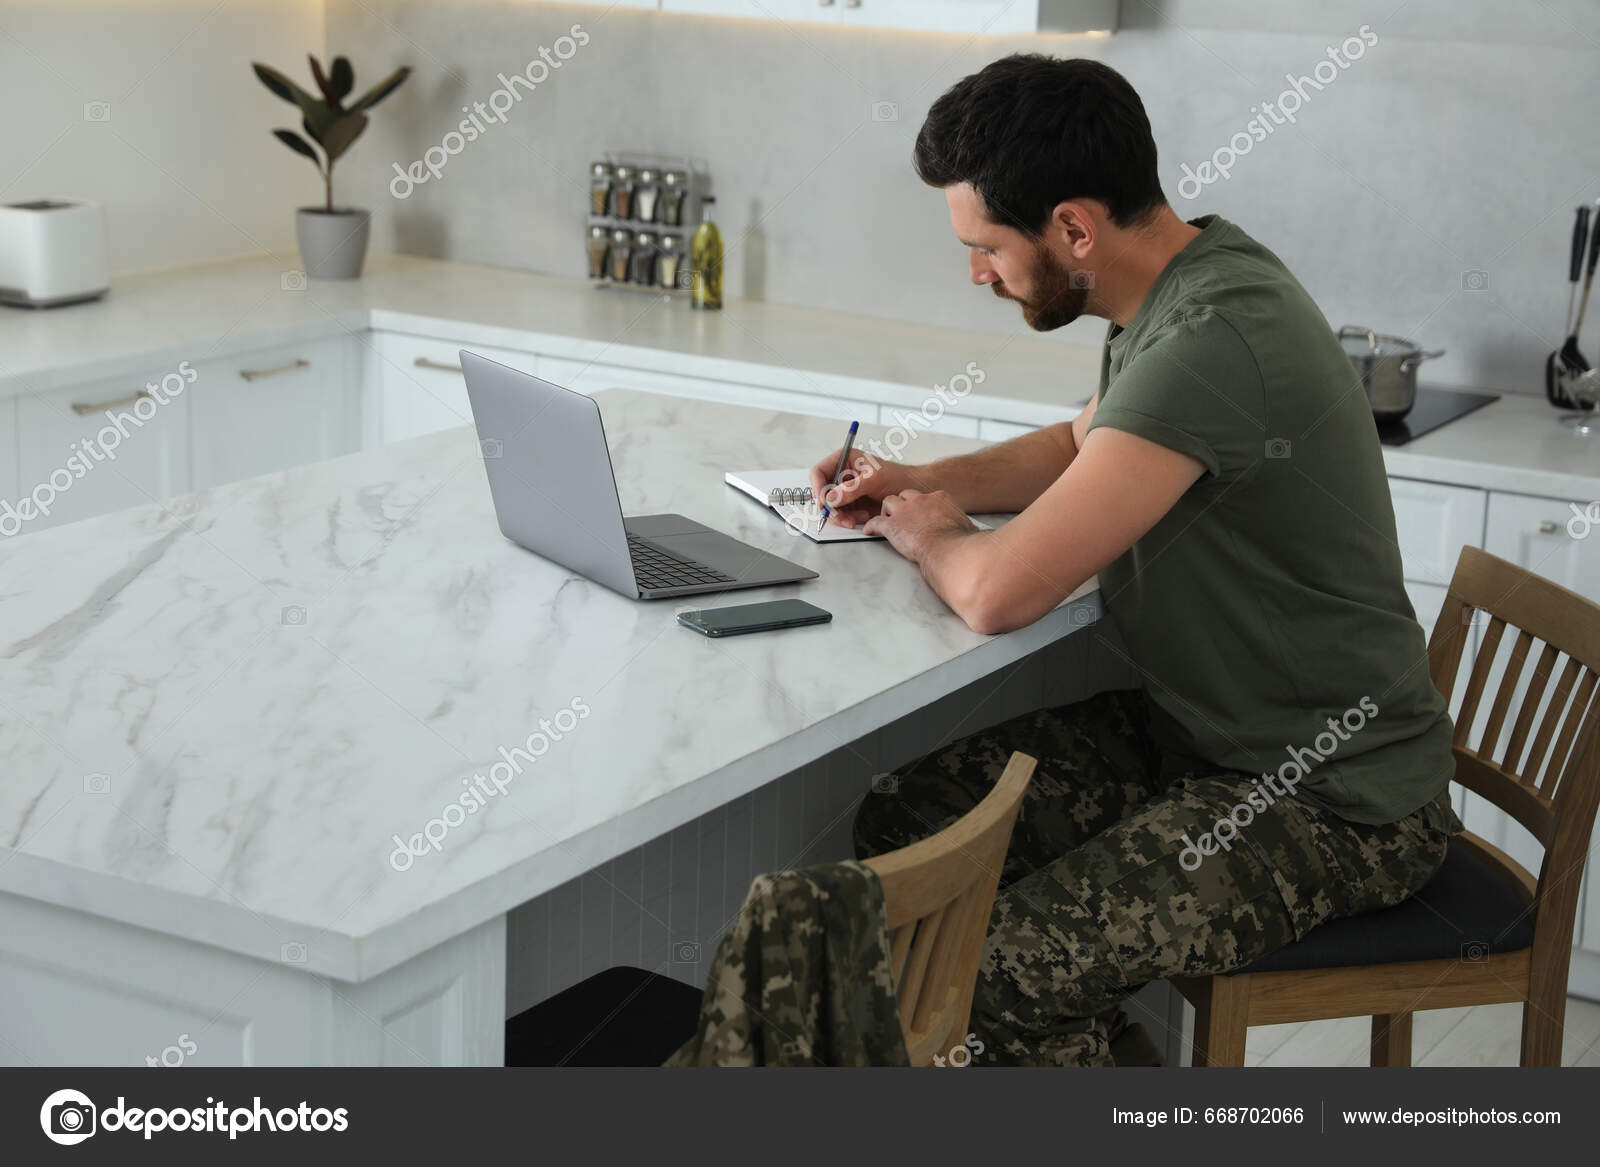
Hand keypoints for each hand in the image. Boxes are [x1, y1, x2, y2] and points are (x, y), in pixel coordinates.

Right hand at [806, 448, 915, 528]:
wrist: (910, 490)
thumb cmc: (896, 477)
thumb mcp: (874, 479)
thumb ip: (852, 488)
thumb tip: (832, 497)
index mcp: (843, 460)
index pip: (819, 472)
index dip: (817, 487)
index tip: (823, 501)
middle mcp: (840, 475)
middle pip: (822, 493)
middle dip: (830, 507)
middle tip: (840, 517)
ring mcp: (844, 491)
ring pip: (830, 507)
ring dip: (841, 516)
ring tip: (859, 517)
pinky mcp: (850, 504)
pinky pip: (840, 515)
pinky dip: (849, 520)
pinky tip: (863, 517)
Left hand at [862, 489, 976, 563]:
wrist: (948, 549)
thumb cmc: (959, 541)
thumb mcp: (966, 527)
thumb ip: (962, 525)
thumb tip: (969, 532)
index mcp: (939, 499)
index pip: (926, 496)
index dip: (921, 505)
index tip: (921, 512)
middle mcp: (921, 500)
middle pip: (906, 495)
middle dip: (903, 504)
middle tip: (902, 514)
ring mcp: (904, 511)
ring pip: (889, 502)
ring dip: (887, 511)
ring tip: (887, 519)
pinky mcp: (892, 525)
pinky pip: (876, 522)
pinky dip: (871, 527)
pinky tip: (869, 531)